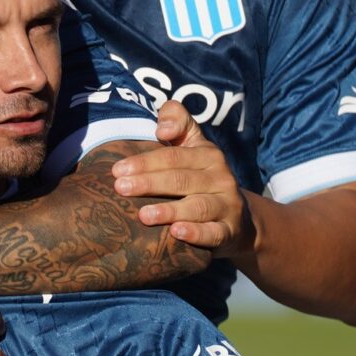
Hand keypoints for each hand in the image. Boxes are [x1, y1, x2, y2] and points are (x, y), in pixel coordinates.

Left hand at [109, 100, 252, 256]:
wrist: (237, 219)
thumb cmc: (200, 176)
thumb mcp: (193, 145)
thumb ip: (177, 123)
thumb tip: (163, 128)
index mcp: (208, 155)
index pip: (173, 157)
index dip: (145, 162)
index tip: (117, 169)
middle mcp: (221, 178)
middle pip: (181, 179)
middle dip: (149, 183)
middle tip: (120, 188)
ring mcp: (228, 205)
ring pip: (198, 206)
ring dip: (170, 210)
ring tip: (144, 215)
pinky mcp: (230, 231)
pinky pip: (214, 232)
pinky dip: (196, 233)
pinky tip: (176, 233)